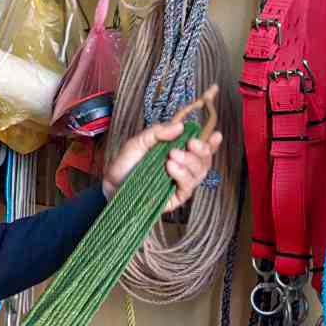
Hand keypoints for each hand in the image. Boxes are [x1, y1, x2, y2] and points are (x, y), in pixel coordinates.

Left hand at [102, 89, 222, 212]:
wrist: (110, 185)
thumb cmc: (126, 163)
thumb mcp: (139, 141)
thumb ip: (158, 132)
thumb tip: (180, 126)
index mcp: (178, 153)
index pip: (201, 149)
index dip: (211, 142)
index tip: (215, 134)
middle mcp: (183, 168)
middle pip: (204, 160)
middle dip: (201, 150)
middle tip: (189, 144)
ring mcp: (180, 184)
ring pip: (199, 173)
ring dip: (190, 162)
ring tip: (172, 156)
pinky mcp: (176, 198)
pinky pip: (187, 187)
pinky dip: (182, 175)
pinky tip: (171, 168)